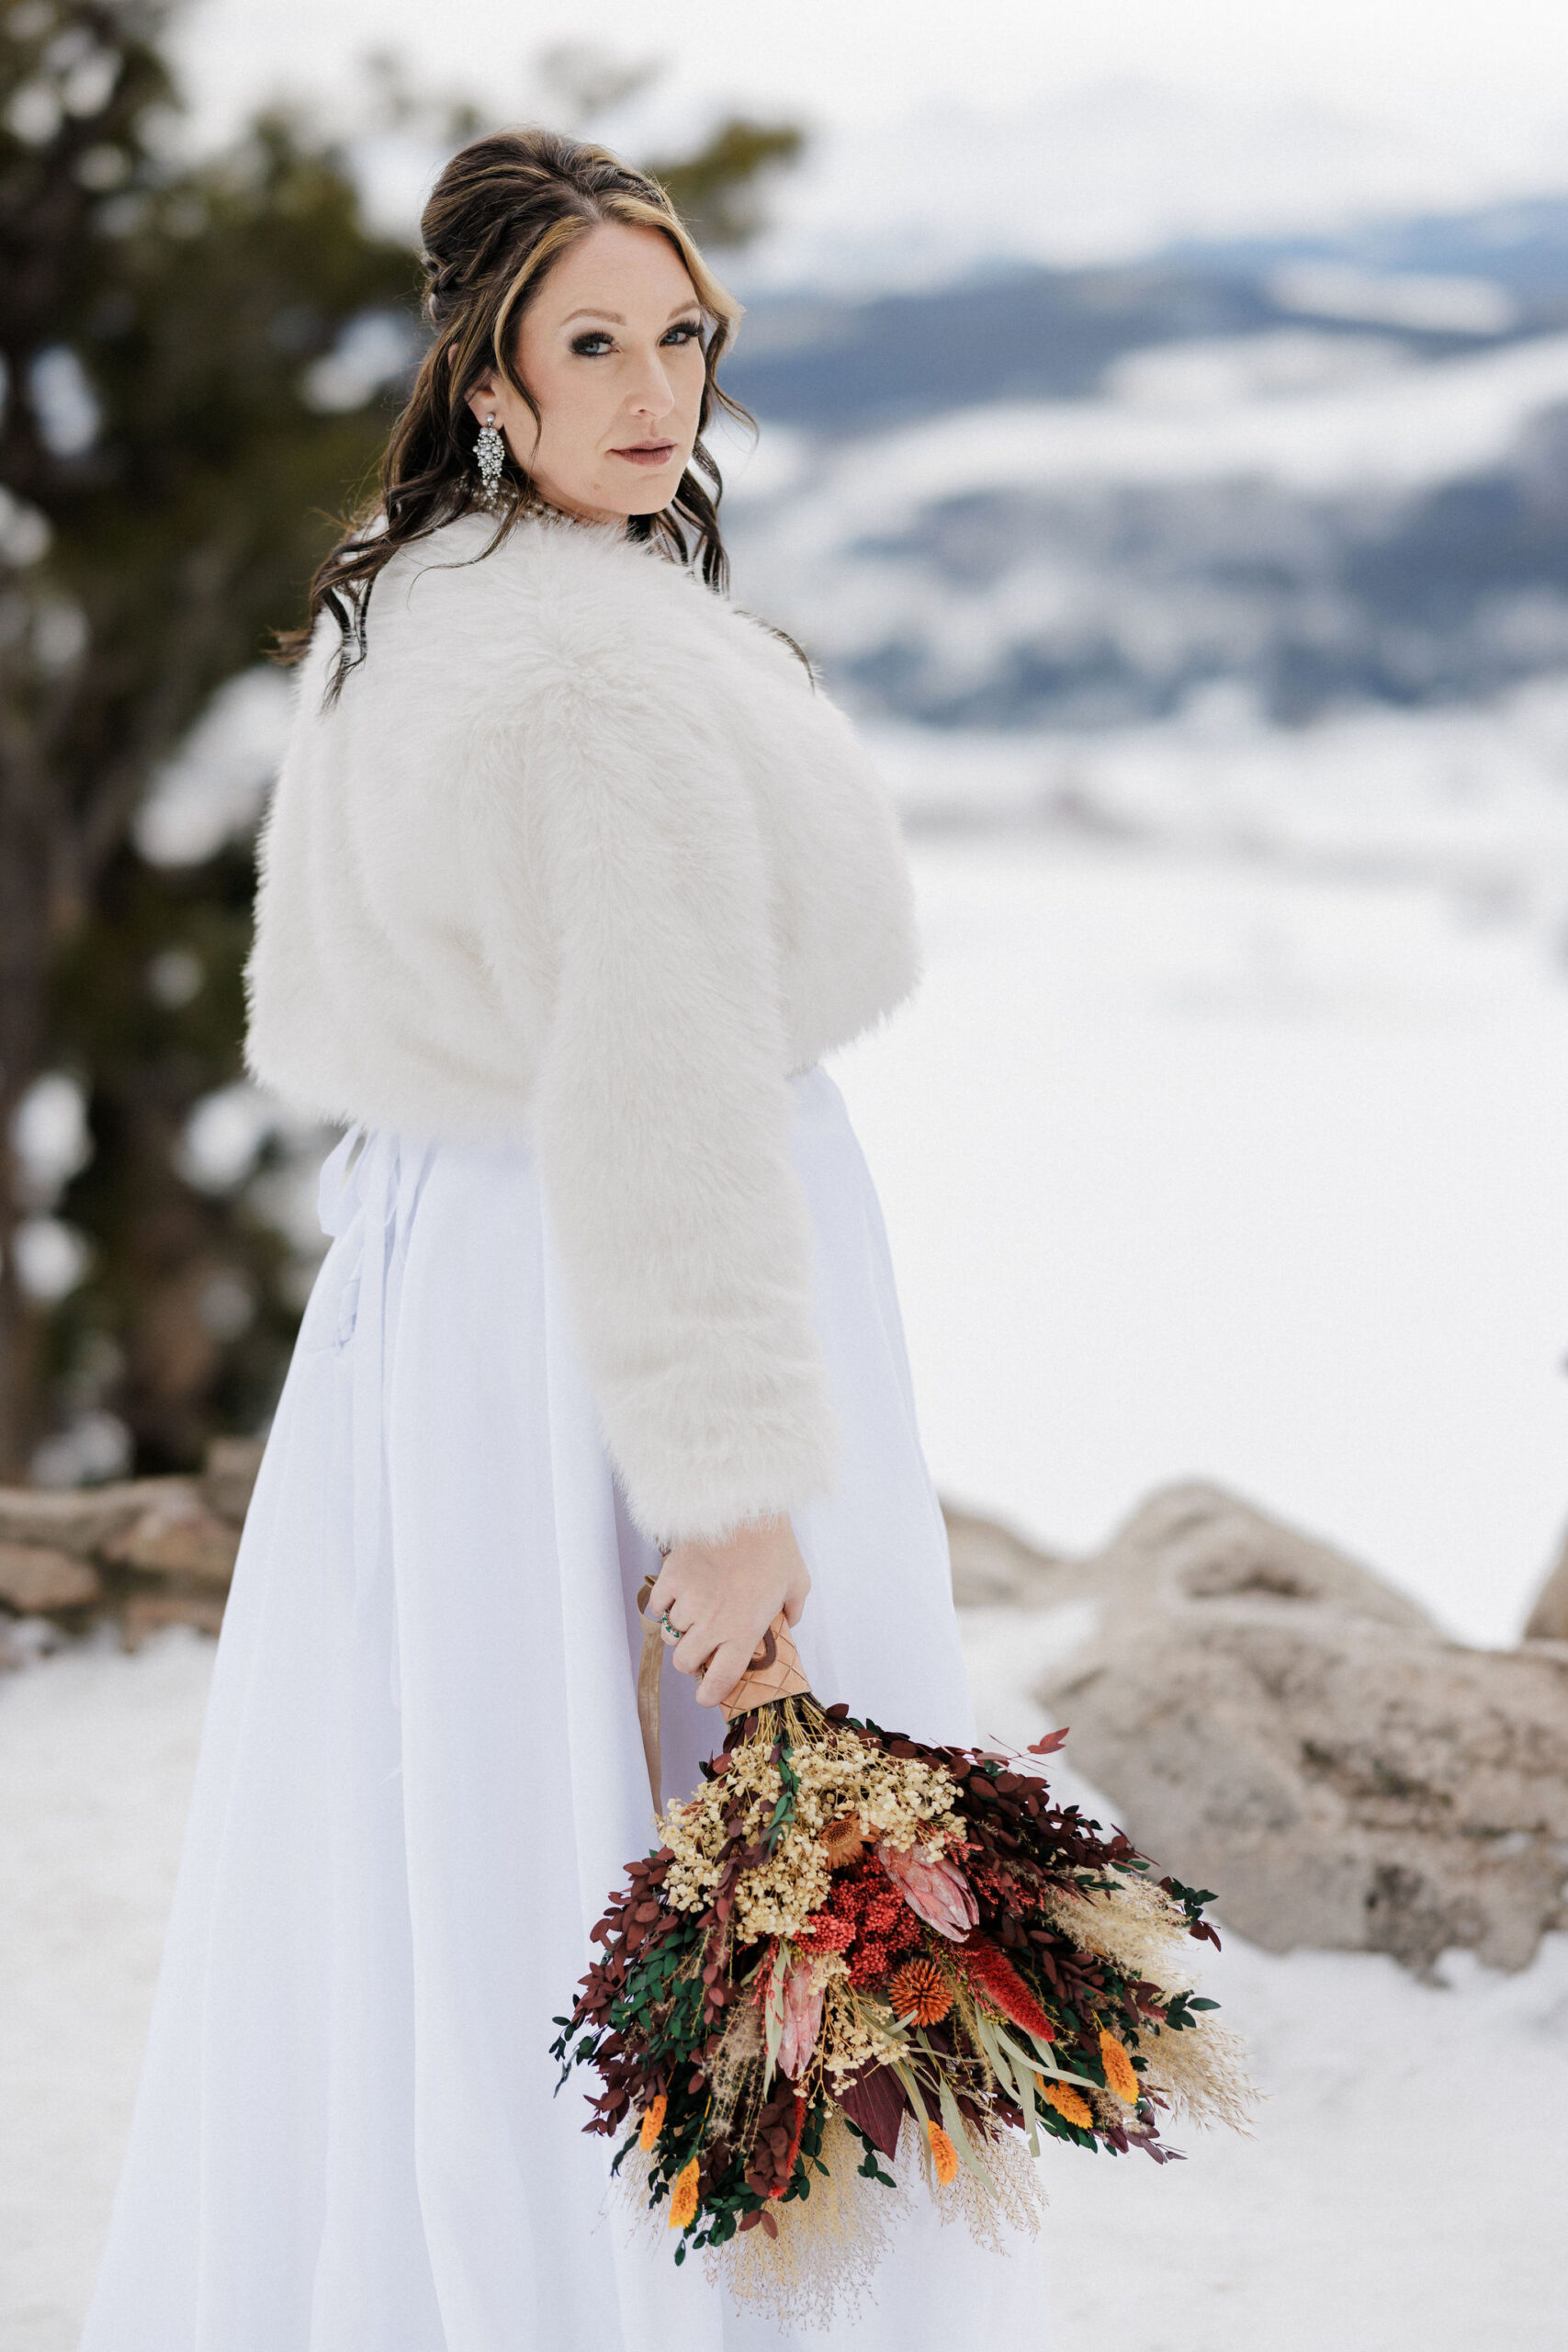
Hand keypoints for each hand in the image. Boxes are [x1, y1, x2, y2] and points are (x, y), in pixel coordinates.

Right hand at [646, 1515, 809, 1708]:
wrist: (745, 1506)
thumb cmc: (775, 1545)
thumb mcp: (798, 1581)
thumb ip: (794, 1609)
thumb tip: (789, 1621)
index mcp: (744, 1631)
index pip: (719, 1680)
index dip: (709, 1695)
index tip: (706, 1696)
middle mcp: (712, 1623)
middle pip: (684, 1662)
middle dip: (691, 1659)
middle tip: (700, 1646)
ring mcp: (688, 1601)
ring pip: (669, 1634)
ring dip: (679, 1630)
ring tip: (692, 1615)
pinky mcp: (671, 1578)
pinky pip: (656, 1606)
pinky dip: (663, 1607)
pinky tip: (676, 1597)